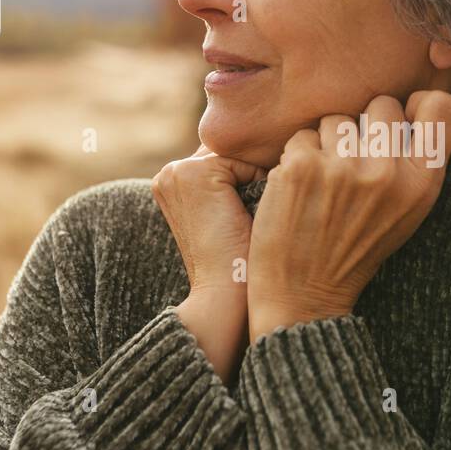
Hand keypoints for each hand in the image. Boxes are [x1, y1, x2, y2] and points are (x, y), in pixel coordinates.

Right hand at [152, 146, 266, 381]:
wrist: (225, 297)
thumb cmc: (239, 264)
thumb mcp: (233, 217)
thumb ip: (239, 184)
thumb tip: (276, 156)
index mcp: (173, 184)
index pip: (228, 159)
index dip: (256, 175)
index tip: (276, 197)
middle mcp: (170, 173)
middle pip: (235, 152)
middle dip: (260, 168)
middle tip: (280, 199)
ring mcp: (179, 171)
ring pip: (244, 154)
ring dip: (265, 175)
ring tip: (275, 206)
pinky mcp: (196, 173)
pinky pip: (248, 161)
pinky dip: (265, 182)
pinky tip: (264, 211)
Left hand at [246, 91, 450, 343]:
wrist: (306, 293)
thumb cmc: (360, 248)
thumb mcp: (410, 210)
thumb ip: (436, 161)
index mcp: (424, 182)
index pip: (440, 107)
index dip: (415, 107)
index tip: (400, 123)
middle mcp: (389, 173)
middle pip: (381, 105)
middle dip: (364, 129)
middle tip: (353, 167)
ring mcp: (344, 168)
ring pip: (336, 119)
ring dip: (326, 144)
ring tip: (325, 184)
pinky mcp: (303, 167)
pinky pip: (302, 136)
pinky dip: (296, 159)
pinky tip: (301, 190)